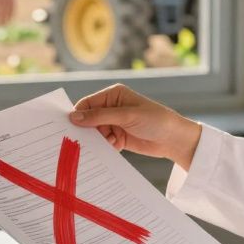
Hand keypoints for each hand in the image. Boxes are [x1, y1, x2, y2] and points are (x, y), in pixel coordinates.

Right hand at [70, 84, 201, 168]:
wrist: (174, 139)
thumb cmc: (155, 120)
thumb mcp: (126, 116)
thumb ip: (99, 117)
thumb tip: (73, 117)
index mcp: (113, 95)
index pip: (88, 103)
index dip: (78, 115)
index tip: (69, 127)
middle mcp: (112, 108)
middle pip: (89, 120)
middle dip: (88, 130)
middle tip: (84, 141)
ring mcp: (115, 123)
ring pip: (95, 133)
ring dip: (99, 140)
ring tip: (110, 143)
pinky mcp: (118, 138)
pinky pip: (104, 143)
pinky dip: (106, 147)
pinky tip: (114, 148)